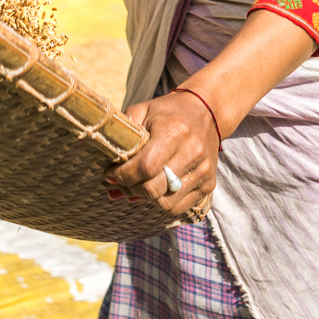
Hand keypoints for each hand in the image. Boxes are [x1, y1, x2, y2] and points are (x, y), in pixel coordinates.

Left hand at [103, 91, 219, 217]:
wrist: (206, 112)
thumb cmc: (167, 112)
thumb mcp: (142, 111)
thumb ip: (123, 137)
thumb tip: (109, 176)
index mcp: (175, 131)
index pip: (145, 166)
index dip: (122, 175)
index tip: (110, 173)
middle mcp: (193, 152)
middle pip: (154, 188)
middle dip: (130, 188)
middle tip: (120, 181)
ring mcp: (203, 171)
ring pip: (165, 203)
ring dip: (146, 198)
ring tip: (136, 185)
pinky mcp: (209, 184)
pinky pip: (179, 207)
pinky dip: (162, 202)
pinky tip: (154, 189)